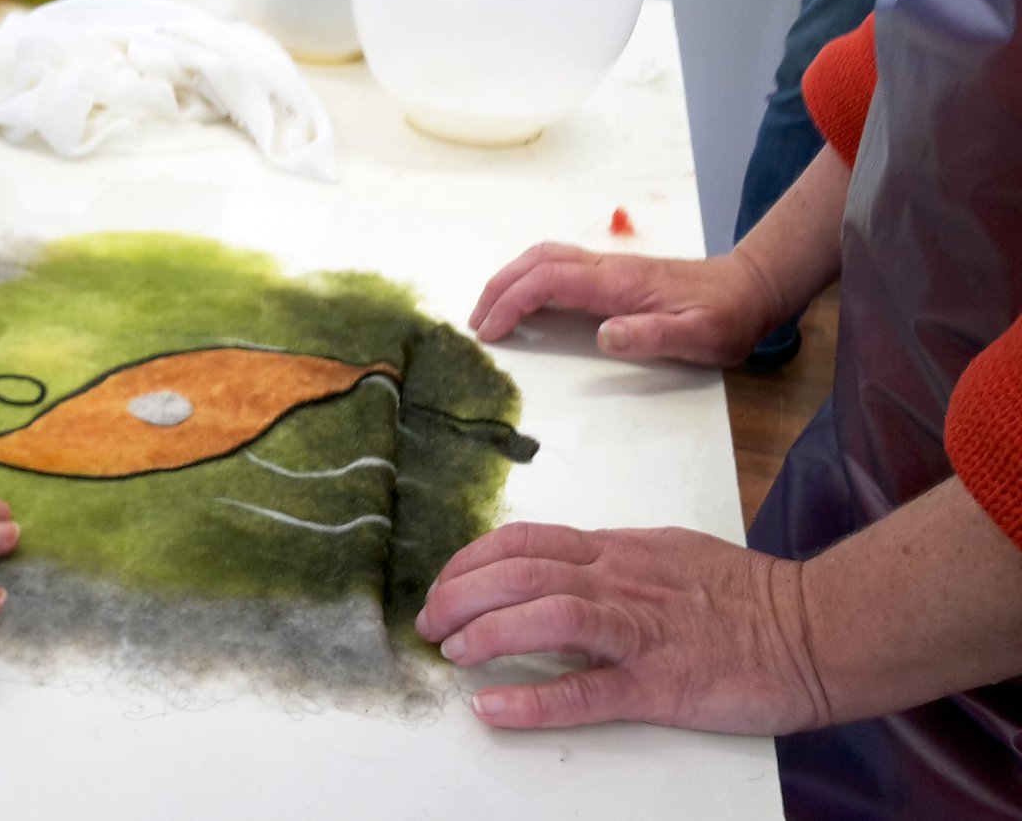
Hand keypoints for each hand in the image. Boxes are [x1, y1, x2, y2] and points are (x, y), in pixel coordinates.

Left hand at [415, 522, 829, 734]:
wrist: (819, 628)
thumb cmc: (747, 597)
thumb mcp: (667, 554)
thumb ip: (610, 559)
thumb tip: (558, 564)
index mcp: (618, 551)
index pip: (526, 541)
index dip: (473, 560)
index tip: (444, 582)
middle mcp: (620, 581)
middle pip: (519, 571)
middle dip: (460, 594)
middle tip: (430, 622)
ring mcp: (639, 632)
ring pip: (545, 616)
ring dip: (486, 633)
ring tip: (452, 652)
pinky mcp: (659, 685)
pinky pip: (584, 691)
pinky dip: (531, 700)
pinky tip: (493, 707)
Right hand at [467, 244, 783, 365]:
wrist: (752, 289)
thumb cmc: (726, 318)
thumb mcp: (698, 337)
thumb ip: (651, 336)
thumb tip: (602, 335)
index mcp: (618, 282)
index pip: (548, 281)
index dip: (512, 303)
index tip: (490, 331)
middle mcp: (607, 266)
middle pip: (536, 261)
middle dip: (498, 287)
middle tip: (475, 321)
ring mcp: (609, 266)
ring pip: (545, 256)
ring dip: (510, 278)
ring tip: (489, 309)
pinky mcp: (613, 272)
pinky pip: (558, 263)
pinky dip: (528, 276)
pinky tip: (525, 298)